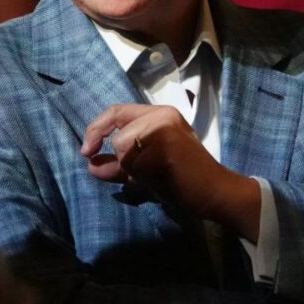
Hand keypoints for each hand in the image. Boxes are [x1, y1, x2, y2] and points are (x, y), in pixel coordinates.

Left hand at [81, 103, 260, 240]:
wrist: (216, 192)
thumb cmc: (182, 180)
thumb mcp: (145, 168)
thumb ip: (119, 164)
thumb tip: (90, 165)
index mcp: (159, 114)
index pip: (116, 111)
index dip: (96, 129)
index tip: (87, 150)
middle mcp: (161, 114)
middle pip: (118, 136)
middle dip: (120, 162)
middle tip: (131, 176)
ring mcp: (164, 127)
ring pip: (124, 150)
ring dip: (133, 172)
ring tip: (156, 178)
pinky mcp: (166, 144)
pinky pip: (135, 164)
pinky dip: (142, 179)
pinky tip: (162, 182)